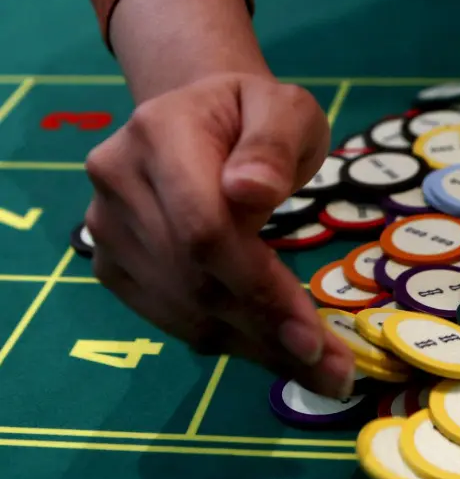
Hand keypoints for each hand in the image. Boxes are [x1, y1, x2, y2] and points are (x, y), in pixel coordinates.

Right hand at [84, 72, 355, 397]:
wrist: (199, 112)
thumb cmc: (255, 113)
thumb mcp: (286, 108)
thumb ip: (274, 143)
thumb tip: (252, 191)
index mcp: (160, 133)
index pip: (203, 228)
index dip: (256, 286)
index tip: (311, 333)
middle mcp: (118, 180)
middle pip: (193, 278)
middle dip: (268, 331)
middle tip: (333, 370)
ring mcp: (106, 225)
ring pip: (181, 308)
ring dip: (252, 347)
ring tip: (317, 368)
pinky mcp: (111, 260)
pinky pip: (168, 316)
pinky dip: (225, 339)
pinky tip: (272, 349)